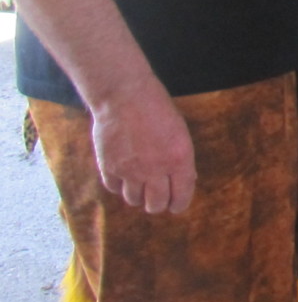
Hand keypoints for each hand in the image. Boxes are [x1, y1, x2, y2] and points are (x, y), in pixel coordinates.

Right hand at [92, 83, 195, 213]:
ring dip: (138, 195)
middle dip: (158, 203)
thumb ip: (181, 159)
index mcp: (179, 161)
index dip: (178, 205)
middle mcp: (155, 170)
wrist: (125, 95)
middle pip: (155, 205)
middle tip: (156, 197)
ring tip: (139, 184)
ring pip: (134, 200)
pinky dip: (119, 185)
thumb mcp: (180, 133)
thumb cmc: (157, 109)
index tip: (175, 205)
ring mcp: (130, 170)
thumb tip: (185, 181)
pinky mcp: (109, 167)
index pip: (181, 198)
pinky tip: (123, 175)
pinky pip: (114, 188)